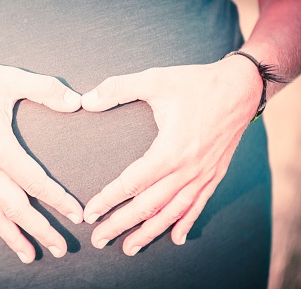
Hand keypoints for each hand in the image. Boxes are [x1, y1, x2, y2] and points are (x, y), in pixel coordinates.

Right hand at [0, 56, 83, 262]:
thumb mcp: (10, 78)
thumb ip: (45, 89)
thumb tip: (78, 101)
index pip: (35, 182)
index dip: (59, 201)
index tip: (77, 216)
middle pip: (16, 208)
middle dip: (40, 231)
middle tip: (61, 250)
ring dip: (12, 236)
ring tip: (29, 256)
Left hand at [81, 57, 261, 254]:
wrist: (242, 87)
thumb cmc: (196, 83)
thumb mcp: (154, 79)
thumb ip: (117, 89)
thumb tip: (85, 100)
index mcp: (169, 151)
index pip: (131, 184)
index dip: (107, 200)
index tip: (89, 214)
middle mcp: (187, 170)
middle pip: (148, 206)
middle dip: (121, 225)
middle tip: (99, 239)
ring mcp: (203, 176)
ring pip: (172, 213)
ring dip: (149, 232)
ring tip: (130, 248)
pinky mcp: (214, 175)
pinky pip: (197, 206)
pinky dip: (185, 224)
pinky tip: (177, 239)